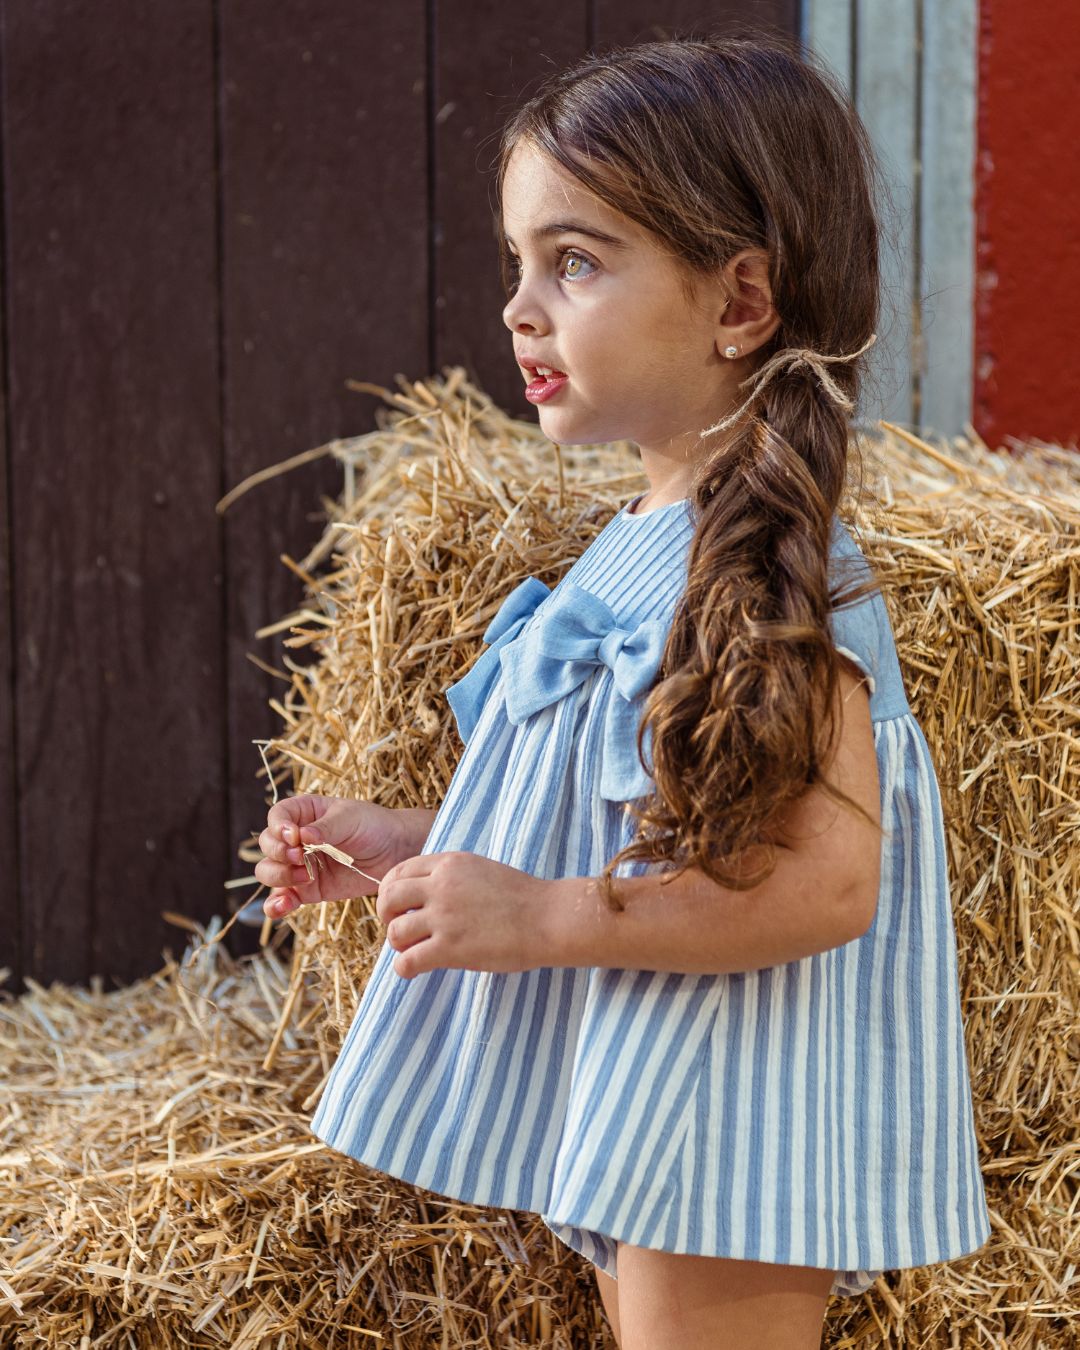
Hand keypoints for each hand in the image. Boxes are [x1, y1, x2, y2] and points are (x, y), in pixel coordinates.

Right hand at [255, 794, 405, 919]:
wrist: (395, 853)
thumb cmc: (373, 825)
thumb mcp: (351, 819)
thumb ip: (325, 828)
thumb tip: (301, 836)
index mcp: (304, 813)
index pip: (277, 816)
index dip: (278, 827)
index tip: (294, 836)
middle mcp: (296, 839)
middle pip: (268, 846)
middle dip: (279, 853)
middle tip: (301, 857)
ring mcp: (300, 865)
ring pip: (269, 872)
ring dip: (279, 876)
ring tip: (306, 878)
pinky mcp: (307, 890)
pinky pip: (283, 898)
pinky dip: (277, 904)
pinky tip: (282, 906)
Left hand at [376, 851, 550, 978]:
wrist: (548, 918)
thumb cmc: (522, 898)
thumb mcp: (481, 870)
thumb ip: (452, 876)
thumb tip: (427, 892)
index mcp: (449, 864)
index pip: (399, 872)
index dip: (391, 891)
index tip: (398, 906)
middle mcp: (441, 886)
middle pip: (389, 897)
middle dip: (387, 915)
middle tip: (400, 929)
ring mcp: (444, 917)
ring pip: (395, 931)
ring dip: (399, 944)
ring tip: (413, 951)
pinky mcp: (450, 948)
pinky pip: (407, 961)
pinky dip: (404, 969)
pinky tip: (415, 970)